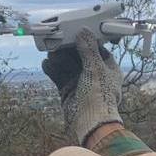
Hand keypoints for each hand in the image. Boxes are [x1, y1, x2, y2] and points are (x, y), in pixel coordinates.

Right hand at [42, 29, 123, 144]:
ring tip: (50, 52)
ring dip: (59, 58)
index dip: (87, 41)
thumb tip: (83, 32)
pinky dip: (53, 70)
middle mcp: (95, 75)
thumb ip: (88, 49)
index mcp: (108, 69)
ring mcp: (81, 84)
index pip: (98, 49)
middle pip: (80, 56)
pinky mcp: (69, 92)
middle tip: (58, 40)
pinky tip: (47, 64)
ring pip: (68, 66)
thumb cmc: (100, 96)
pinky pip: (60, 77)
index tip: (76, 32)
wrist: (90, 124)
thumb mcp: (95, 68)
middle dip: (68, 49)